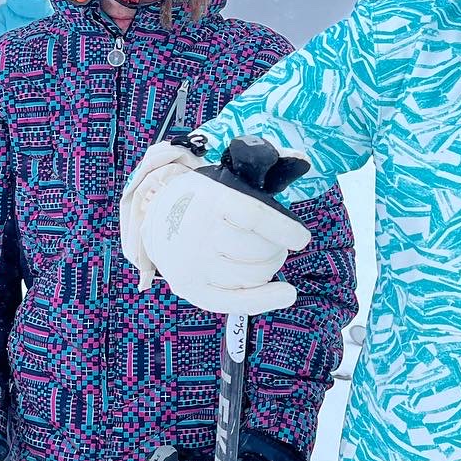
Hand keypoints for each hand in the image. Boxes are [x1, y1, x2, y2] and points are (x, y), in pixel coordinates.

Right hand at [121, 142, 309, 313]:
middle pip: (258, 251)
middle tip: (277, 244)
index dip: (284, 230)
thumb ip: (262, 167)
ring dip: (270, 267)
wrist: (157, 221)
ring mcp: (193, 263)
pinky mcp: (192, 288)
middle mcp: (198, 232)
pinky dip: (266, 299)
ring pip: (253, 275)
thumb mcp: (225, 178)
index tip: (302, 239)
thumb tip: (303, 159)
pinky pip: (236, 300)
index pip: (255, 217)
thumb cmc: (204, 200)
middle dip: (278, 249)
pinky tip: (287, 294)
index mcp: (210, 199)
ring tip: (267, 258)